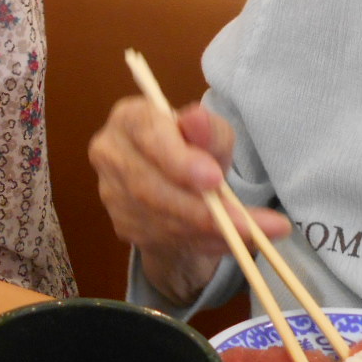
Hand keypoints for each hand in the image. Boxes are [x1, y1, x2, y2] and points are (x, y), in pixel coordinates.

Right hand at [89, 96, 288, 302]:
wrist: (181, 184)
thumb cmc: (195, 149)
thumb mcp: (213, 136)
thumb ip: (209, 130)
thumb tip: (197, 120)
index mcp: (130, 118)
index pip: (148, 136)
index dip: (179, 160)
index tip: (215, 179)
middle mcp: (111, 154)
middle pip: (150, 187)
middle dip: (199, 209)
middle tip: (245, 223)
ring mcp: (112, 193)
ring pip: (160, 220)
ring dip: (207, 231)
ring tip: (251, 233)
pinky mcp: (122, 226)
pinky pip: (166, 240)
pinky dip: (203, 243)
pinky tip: (229, 240)